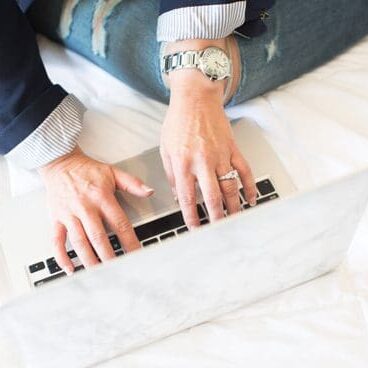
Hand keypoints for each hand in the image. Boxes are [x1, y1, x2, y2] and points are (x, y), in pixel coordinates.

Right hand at [38, 147, 153, 273]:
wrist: (60, 163)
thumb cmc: (87, 170)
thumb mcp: (113, 172)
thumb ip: (132, 183)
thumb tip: (149, 191)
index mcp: (102, 197)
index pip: (119, 223)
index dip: (129, 240)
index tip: (137, 254)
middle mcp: (85, 207)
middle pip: (99, 237)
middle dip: (109, 256)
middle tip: (118, 270)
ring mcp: (69, 214)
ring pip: (79, 242)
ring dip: (89, 259)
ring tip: (99, 273)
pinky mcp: (56, 219)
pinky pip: (57, 240)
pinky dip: (61, 256)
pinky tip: (70, 268)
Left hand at [160, 71, 256, 228]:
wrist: (196, 97)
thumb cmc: (178, 122)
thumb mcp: (165, 149)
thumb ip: (171, 175)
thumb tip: (178, 196)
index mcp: (183, 164)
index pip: (188, 198)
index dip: (191, 217)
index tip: (194, 229)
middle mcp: (203, 162)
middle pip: (213, 197)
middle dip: (216, 218)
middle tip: (219, 231)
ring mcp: (220, 156)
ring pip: (231, 187)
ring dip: (234, 207)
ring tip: (234, 220)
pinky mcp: (232, 149)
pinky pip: (245, 171)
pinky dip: (250, 186)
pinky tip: (251, 198)